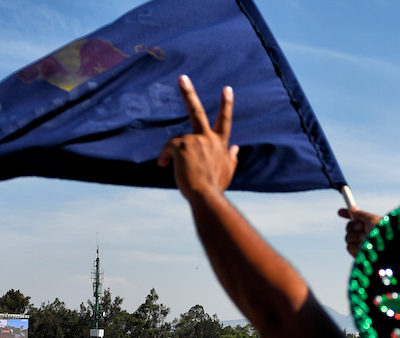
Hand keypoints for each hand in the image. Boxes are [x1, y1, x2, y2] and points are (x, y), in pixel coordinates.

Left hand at [157, 76, 237, 202]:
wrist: (207, 196)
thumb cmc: (215, 188)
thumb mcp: (227, 172)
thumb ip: (232, 158)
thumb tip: (237, 148)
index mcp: (220, 144)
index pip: (224, 121)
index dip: (226, 105)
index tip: (227, 89)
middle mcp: (209, 138)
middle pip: (197, 111)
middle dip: (188, 93)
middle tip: (182, 78)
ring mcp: (195, 141)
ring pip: (177, 138)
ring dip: (170, 150)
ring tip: (167, 163)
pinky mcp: (182, 146)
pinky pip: (168, 147)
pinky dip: (163, 156)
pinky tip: (163, 164)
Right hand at [338, 208, 382, 256]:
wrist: (388, 248)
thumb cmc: (384, 233)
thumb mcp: (372, 220)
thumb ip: (361, 214)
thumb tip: (351, 208)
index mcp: (370, 225)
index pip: (356, 219)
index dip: (347, 214)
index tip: (339, 212)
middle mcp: (365, 235)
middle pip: (349, 228)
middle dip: (352, 226)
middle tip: (360, 227)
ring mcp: (362, 245)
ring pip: (348, 238)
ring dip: (355, 237)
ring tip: (366, 239)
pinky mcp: (359, 255)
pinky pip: (350, 247)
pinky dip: (356, 246)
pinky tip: (364, 248)